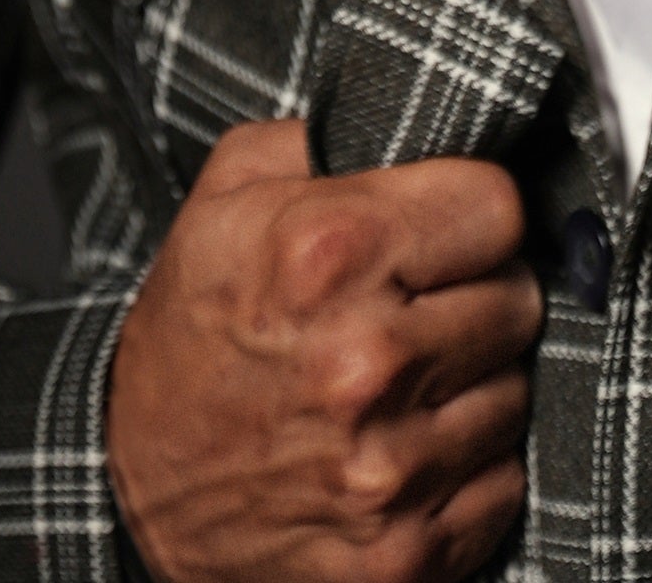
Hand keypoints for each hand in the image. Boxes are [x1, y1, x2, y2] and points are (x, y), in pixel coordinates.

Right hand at [105, 115, 542, 582]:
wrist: (132, 483)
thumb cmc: (193, 328)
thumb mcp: (230, 193)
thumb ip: (331, 134)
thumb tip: (426, 112)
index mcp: (328, 253)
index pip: (499, 205)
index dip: (472, 210)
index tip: (444, 226)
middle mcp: (367, 362)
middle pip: (519, 296)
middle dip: (476, 291)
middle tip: (417, 302)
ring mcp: (389, 469)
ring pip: (517, 391)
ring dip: (472, 380)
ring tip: (403, 375)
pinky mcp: (406, 555)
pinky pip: (503, 482)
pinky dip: (467, 464)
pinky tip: (405, 442)